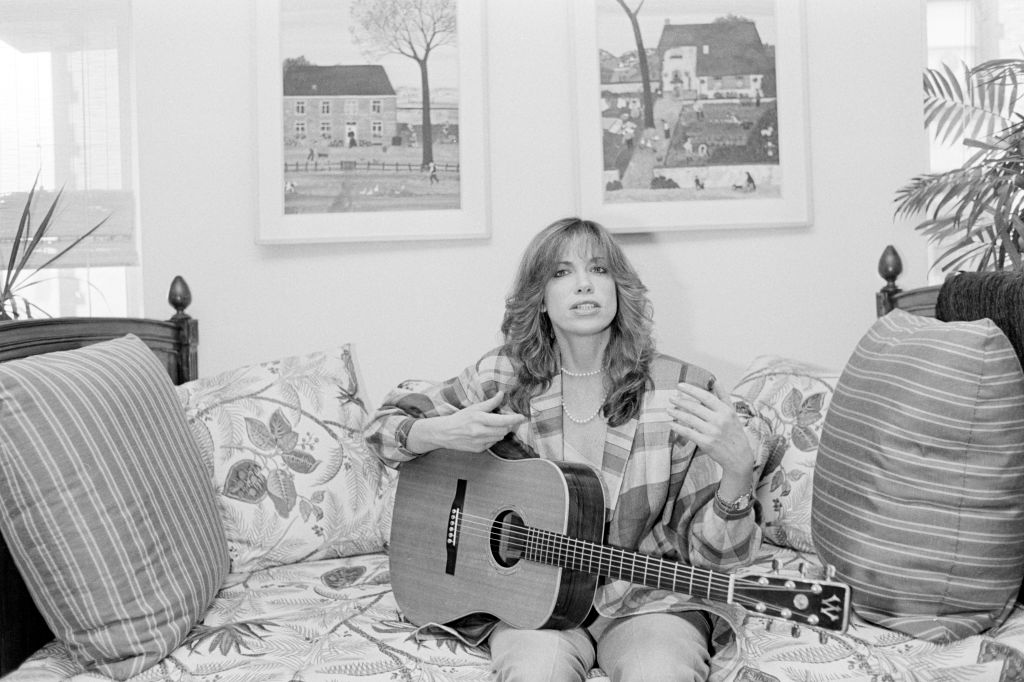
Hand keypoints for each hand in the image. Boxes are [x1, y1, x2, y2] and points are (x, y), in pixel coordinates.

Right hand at [407, 391, 526, 453]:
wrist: (445, 433)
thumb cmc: (460, 418)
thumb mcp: (474, 408)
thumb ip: (490, 403)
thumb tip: (501, 394)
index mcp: (479, 419)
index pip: (502, 420)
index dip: (514, 419)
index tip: (522, 417)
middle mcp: (480, 432)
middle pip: (504, 430)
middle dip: (508, 425)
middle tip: (506, 419)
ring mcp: (479, 442)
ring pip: (499, 437)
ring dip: (501, 431)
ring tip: (493, 426)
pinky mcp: (479, 449)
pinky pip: (492, 443)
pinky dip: (493, 438)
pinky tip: (486, 433)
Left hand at [668, 381, 753, 487]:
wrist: (739, 457)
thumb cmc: (734, 433)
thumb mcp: (732, 413)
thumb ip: (723, 396)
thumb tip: (716, 381)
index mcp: (725, 411)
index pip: (706, 396)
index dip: (691, 390)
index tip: (679, 385)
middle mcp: (719, 420)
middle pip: (695, 407)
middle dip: (680, 401)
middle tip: (671, 398)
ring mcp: (712, 432)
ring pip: (689, 419)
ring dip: (676, 413)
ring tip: (669, 409)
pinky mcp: (706, 443)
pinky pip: (688, 432)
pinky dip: (678, 428)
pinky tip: (671, 424)